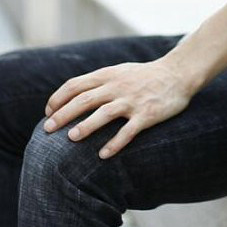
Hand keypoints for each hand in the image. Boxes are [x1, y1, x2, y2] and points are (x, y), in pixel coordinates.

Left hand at [43, 58, 194, 158]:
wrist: (179, 74)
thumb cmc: (145, 75)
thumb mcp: (120, 71)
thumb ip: (99, 81)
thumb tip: (71, 95)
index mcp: (109, 75)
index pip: (75, 84)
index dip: (58, 99)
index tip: (48, 113)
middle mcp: (118, 86)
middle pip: (84, 99)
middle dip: (63, 114)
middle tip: (47, 130)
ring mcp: (133, 101)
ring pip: (104, 113)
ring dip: (86, 126)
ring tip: (71, 138)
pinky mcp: (148, 114)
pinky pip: (129, 131)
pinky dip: (115, 143)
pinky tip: (104, 155)